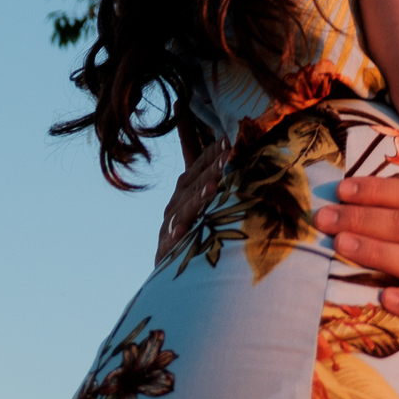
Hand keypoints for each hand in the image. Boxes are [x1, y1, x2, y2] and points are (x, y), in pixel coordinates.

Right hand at [154, 136, 228, 264]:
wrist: (176, 262)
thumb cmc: (196, 219)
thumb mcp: (205, 190)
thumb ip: (213, 164)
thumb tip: (232, 137)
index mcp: (187, 185)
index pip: (199, 161)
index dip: (213, 149)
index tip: (229, 137)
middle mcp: (176, 200)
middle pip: (196, 182)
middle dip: (212, 168)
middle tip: (229, 155)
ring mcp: (170, 223)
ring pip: (185, 208)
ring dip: (198, 198)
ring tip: (212, 189)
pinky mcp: (165, 248)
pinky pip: (171, 241)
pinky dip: (176, 235)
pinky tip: (182, 231)